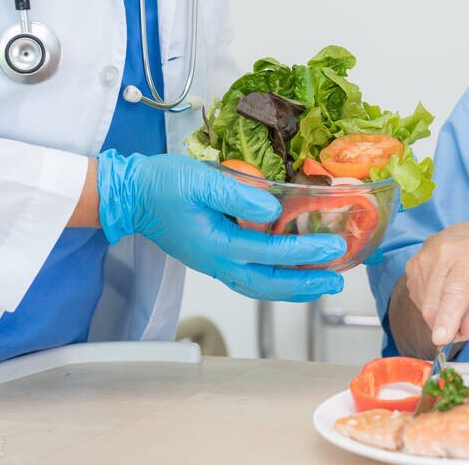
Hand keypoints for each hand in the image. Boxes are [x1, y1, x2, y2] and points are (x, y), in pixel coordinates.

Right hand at [97, 151, 344, 301]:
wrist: (130, 195)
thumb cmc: (162, 184)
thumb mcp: (202, 180)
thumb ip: (239, 195)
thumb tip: (274, 210)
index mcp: (218, 245)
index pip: (271, 253)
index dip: (305, 251)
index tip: (333, 246)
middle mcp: (218, 263)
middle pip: (270, 283)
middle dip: (307, 283)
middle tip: (337, 279)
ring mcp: (215, 264)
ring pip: (261, 286)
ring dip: (294, 287)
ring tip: (322, 283)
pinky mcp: (213, 258)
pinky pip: (250, 279)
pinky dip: (275, 281)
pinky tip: (290, 275)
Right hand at [404, 222, 468, 345]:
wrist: (464, 234)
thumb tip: (465, 330)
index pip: (457, 290)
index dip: (449, 316)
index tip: (442, 338)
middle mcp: (443, 252)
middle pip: (436, 304)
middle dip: (447, 327)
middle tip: (463, 327)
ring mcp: (423, 259)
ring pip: (426, 307)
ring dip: (441, 318)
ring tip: (457, 301)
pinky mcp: (411, 267)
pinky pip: (420, 302)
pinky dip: (433, 307)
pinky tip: (444, 292)